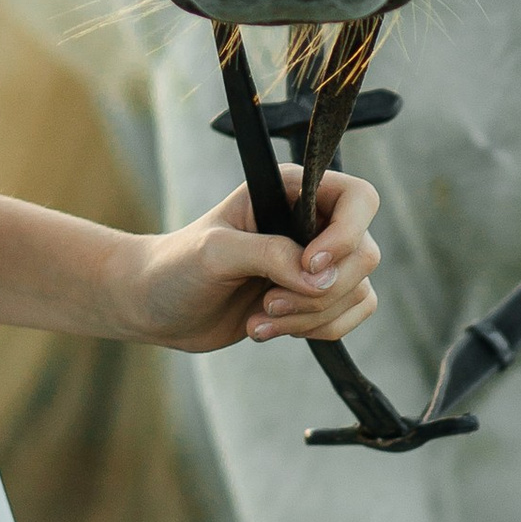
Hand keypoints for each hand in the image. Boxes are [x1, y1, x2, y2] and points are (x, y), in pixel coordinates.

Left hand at [121, 167, 380, 356]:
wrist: (156, 306)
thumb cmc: (178, 265)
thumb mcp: (217, 252)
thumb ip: (270, 256)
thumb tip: (320, 278)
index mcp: (291, 190)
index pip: (357, 199)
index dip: (347, 234)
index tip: (309, 266)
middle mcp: (311, 222)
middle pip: (364, 253)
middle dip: (318, 291)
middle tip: (267, 301)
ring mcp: (314, 262)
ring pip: (356, 291)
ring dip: (310, 317)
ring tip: (259, 319)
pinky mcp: (312, 299)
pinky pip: (347, 315)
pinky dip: (314, 331)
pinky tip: (265, 330)